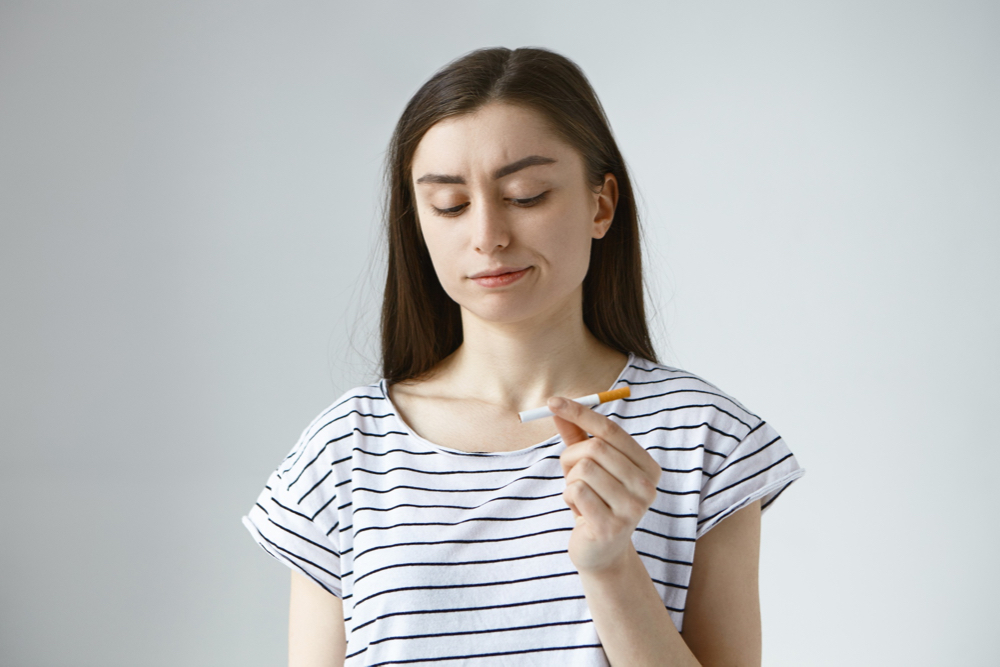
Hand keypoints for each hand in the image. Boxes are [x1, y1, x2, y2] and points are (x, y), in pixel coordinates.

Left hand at [548, 396, 661, 573]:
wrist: (601, 551)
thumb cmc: (596, 500)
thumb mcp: (588, 465)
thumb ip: (576, 436)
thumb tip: (556, 407)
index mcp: (648, 467)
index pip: (611, 430)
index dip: (580, 412)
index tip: (552, 401)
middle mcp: (647, 487)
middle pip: (596, 449)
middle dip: (571, 457)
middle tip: (571, 473)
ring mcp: (632, 508)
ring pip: (583, 470)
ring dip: (570, 481)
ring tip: (580, 497)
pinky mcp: (611, 527)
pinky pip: (576, 491)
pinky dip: (568, 497)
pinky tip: (580, 511)